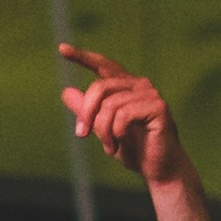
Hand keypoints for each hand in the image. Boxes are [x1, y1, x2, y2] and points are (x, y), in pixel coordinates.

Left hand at [56, 43, 191, 188]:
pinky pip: (124, 114)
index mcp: (127, 86)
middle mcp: (140, 85)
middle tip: (81, 135)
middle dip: (87, 113)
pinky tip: (121, 144)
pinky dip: (117, 132)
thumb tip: (66, 92)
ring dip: (103, 130)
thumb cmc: (135, 150)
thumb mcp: (104, 130)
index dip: (83, 57)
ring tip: (109, 148)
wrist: (159, 171)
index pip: (103, 65)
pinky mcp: (158, 108)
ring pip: (110, 104)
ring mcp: (150, 95)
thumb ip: (88, 111)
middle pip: (100, 87)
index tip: (62, 49)